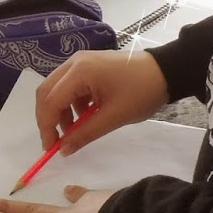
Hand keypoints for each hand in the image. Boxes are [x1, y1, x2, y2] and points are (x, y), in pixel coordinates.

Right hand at [36, 49, 169, 154]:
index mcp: (79, 72)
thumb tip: (63, 150)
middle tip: (56, 141)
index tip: (51, 148)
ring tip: (74, 131)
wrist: (166, 71)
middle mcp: (74, 63)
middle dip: (48, 119)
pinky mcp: (87, 66)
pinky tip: (84, 116)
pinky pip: (69, 86)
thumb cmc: (141, 92)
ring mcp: (80, 62)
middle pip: (46, 92)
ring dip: (60, 112)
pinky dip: (71, 104)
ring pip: (56, 89)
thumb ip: (85, 133)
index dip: (47, 126)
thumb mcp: (113, 117)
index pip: (50, 101)